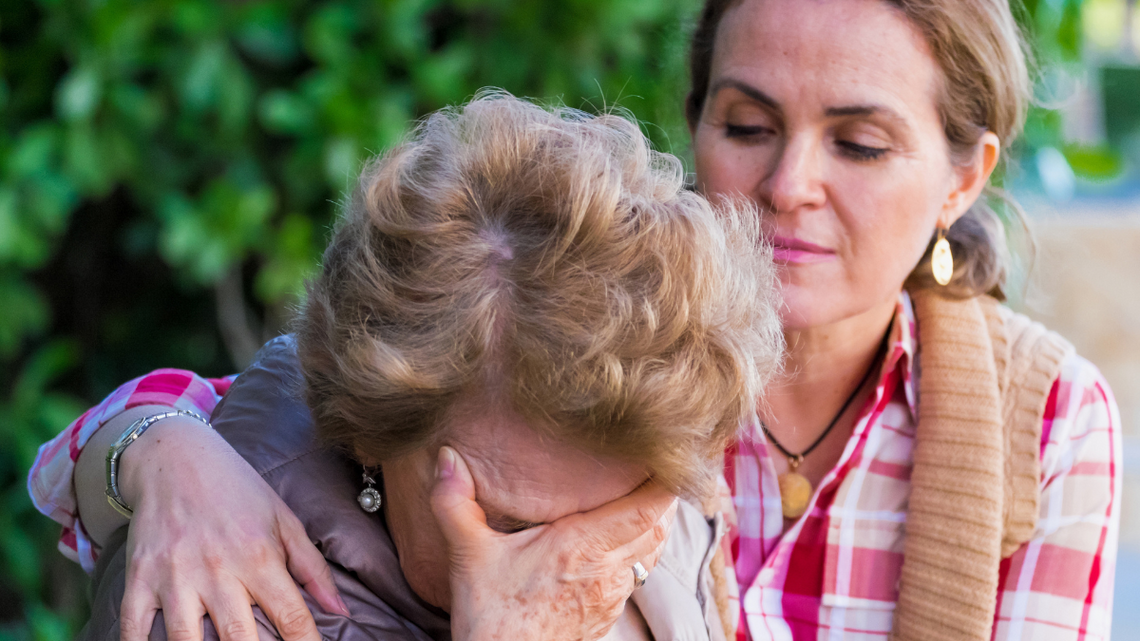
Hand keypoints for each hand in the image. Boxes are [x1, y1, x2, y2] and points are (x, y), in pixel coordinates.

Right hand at [115, 417, 348, 640]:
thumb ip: (312, 568)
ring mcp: (174, 577)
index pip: (291, 617)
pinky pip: (133, 628)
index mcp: (259, 556)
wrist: (174, 457)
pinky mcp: (138, 578)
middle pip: (238, 638)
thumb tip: (340, 610)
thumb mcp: (283, 519)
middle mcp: (217, 570)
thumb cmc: (237, 490)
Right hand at [430, 446, 676, 640]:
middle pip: (659, 525)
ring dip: (654, 521)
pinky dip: (640, 547)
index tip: (669, 452)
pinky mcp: (608, 614)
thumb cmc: (490, 618)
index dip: (667, 480)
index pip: (646, 509)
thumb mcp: (468, 556)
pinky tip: (623, 534)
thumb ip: (454, 503)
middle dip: (665, 493)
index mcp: (581, 547)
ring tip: (647, 490)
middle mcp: (606, 571)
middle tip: (660, 461)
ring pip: (652, 550)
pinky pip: (637, 573)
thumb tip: (446, 457)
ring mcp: (611, 596)